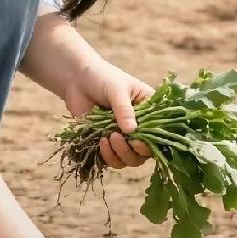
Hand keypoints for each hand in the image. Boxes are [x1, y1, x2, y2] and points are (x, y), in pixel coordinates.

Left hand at [61, 55, 154, 170]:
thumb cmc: (102, 77)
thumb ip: (124, 110)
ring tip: (108, 137)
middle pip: (145, 152)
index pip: (160, 133)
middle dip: (133, 150)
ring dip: (120, 154)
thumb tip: (131, 131)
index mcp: (150, 111)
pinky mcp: (108, 143)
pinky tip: (100, 142)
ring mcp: (124, 136)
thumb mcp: (116, 89)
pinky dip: (108, 156)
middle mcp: (140, 126)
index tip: (136, 140)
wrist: (76, 78)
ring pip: (130, 159)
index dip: (152, 142)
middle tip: (117, 136)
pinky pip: (113, 159)